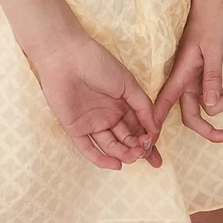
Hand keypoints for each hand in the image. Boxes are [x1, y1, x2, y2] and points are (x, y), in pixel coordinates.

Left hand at [30, 33, 162, 170]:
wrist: (66, 57)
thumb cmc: (98, 64)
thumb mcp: (127, 83)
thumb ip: (143, 106)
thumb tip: (155, 129)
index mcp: (122, 104)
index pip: (139, 128)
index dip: (149, 141)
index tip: (156, 153)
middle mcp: (108, 115)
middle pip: (126, 140)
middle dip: (138, 150)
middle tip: (145, 153)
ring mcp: (92, 123)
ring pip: (111, 146)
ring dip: (124, 154)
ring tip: (134, 156)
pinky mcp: (75, 128)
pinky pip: (88, 149)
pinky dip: (101, 159)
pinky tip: (116, 165)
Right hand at [153, 0, 222, 141]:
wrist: (211, 1)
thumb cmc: (210, 20)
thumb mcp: (213, 49)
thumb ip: (212, 78)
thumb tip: (210, 107)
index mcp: (181, 74)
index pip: (165, 106)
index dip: (156, 126)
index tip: (152, 148)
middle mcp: (185, 80)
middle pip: (193, 115)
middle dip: (213, 128)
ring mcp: (195, 78)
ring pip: (210, 104)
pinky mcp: (205, 73)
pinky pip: (217, 93)